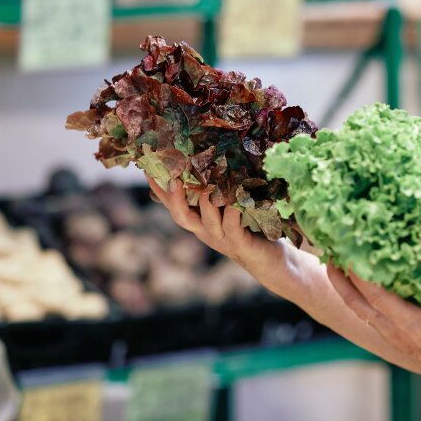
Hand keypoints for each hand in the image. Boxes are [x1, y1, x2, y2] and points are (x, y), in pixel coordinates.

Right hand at [147, 176, 288, 283]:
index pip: (173, 204)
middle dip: (174, 196)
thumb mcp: (232, 208)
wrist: (273, 263)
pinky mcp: (240, 243)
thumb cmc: (253, 229)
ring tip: (207, 179)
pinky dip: (232, 210)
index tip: (147, 166)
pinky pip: (232, 225)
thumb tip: (216, 157)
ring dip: (206, 198)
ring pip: (207, 218)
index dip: (159, 188)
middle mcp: (206, 231)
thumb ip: (221, 190)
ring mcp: (222, 239)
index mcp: (200, 221)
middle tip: (172, 175)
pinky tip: (235, 197)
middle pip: (181, 215)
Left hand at [325, 264, 420, 395]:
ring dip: (342, 286)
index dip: (362, 276)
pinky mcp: (387, 334)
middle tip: (331, 249)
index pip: (378, 297)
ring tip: (333, 260)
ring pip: (357, 308)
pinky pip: (364, 312)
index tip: (351, 252)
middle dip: (342, 277)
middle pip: (358, 303)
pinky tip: (350, 278)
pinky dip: (353, 295)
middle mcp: (393, 330)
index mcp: (412, 324)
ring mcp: (388, 334)